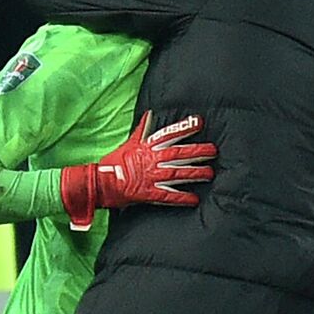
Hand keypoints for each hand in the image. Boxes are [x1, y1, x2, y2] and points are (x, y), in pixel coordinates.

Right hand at [60, 112, 214, 231]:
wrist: (100, 182)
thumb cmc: (115, 162)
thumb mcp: (130, 143)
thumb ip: (143, 130)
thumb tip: (149, 114)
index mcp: (148, 148)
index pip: (169, 135)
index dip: (185, 128)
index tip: (200, 122)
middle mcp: (152, 161)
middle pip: (178, 154)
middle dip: (197, 152)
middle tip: (214, 151)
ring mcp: (151, 177)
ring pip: (177, 174)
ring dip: (194, 173)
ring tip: (210, 173)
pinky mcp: (148, 193)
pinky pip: (168, 196)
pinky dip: (181, 197)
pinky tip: (194, 199)